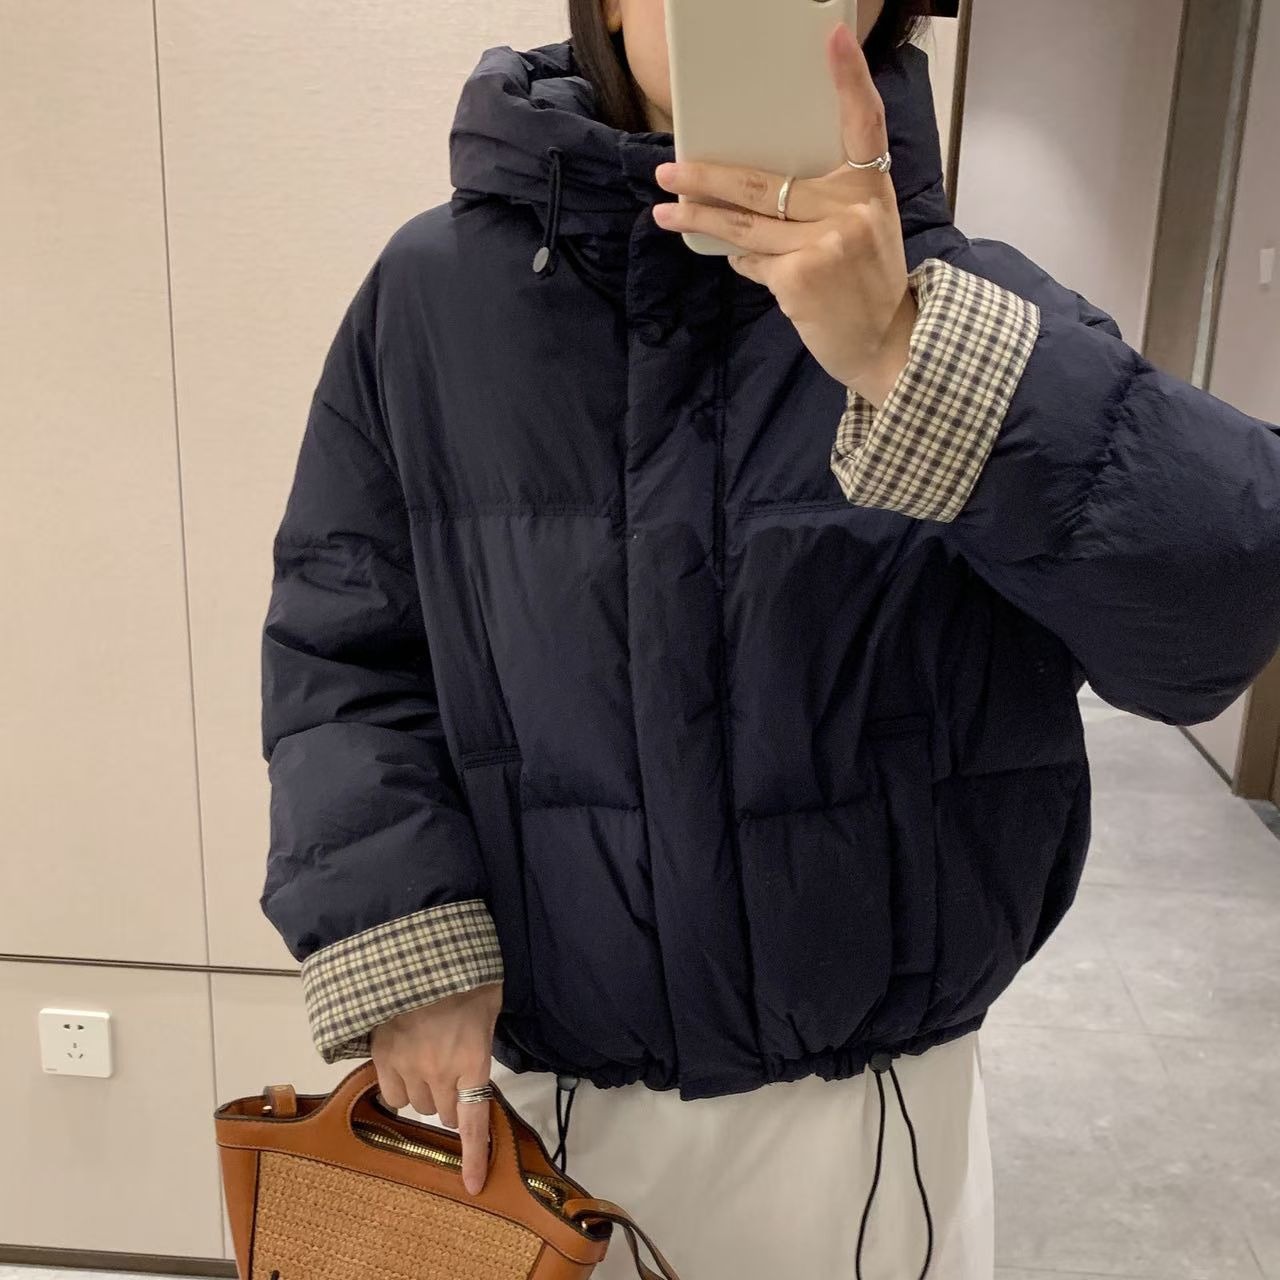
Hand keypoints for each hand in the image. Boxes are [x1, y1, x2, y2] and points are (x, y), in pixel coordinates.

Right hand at [370, 979, 503, 1194]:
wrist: (417, 952)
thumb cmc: (464, 973)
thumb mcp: (490, 999)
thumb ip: (488, 1029)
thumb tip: (487, 1038)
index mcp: (472, 1061)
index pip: (474, 1122)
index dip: (473, 1156)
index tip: (472, 1185)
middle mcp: (440, 1072)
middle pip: (445, 1114)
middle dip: (451, 1101)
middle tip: (452, 1075)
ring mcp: (408, 1067)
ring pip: (417, 1106)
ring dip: (425, 1093)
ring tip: (427, 1064)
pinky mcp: (381, 1058)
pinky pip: (390, 1095)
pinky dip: (398, 1087)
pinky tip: (402, 1066)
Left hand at [651, 20, 915, 406]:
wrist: (888, 343)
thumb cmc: (869, 284)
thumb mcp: (865, 229)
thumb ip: (826, 202)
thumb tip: (754, 194)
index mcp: (870, 186)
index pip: (864, 121)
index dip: (849, 78)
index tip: (834, 37)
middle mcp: (850, 208)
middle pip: (764, 183)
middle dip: (707, 178)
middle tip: (668, 171)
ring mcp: (824, 243)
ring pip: (745, 224)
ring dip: (699, 218)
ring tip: (665, 211)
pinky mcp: (800, 277)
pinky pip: (753, 261)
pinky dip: (741, 260)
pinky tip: (736, 258)